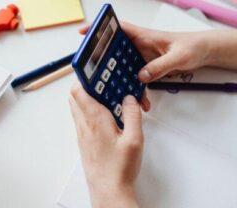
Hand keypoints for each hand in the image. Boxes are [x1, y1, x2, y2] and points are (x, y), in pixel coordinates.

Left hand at [69, 83, 142, 207]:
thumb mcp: (134, 139)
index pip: (79, 90)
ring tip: (108, 98)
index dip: (84, 77)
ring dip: (88, 98)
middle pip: (75, 96)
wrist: (108, 190)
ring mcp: (81, 133)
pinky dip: (89, 110)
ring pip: (77, 107)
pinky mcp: (83, 141)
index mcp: (94, 120)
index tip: (95, 70)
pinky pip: (81, 118)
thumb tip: (129, 98)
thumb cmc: (119, 168)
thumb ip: (133, 115)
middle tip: (103, 82)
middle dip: (86, 85)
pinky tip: (106, 116)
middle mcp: (84, 124)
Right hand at [80, 22, 210, 82]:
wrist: (203, 53)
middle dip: (102, 60)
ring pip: (122, 67)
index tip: (85, 32)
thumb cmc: (192, 46)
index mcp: (143, 36)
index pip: (118, 28)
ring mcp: (141, 58)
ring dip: (117, 79)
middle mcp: (139, 46)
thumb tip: (141, 76)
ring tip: (111, 90)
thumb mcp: (178, 56)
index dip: (100, 28)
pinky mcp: (147, 68)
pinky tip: (139, 100)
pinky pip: (135, 78)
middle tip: (91, 71)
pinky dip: (135, 89)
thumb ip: (159, 66)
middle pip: (114, 50)